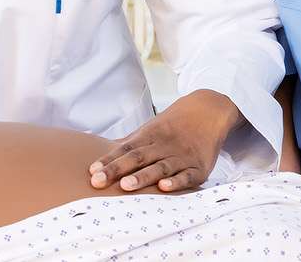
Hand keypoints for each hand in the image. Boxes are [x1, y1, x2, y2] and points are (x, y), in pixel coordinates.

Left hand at [89, 89, 240, 192]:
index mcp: (149, 137)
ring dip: (143, 177)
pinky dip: (177, 181)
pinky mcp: (198, 168)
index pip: (125, 149)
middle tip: (98, 181)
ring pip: (160, 167)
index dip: (109, 160)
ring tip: (125, 185)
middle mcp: (163, 146)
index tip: (92, 171)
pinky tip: (164, 187)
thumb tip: (101, 154)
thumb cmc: (173, 127)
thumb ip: (128, 144)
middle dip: (117, 169)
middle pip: (138, 158)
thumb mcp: (150, 130)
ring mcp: (181, 157)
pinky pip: (187, 176)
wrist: (208, 112)